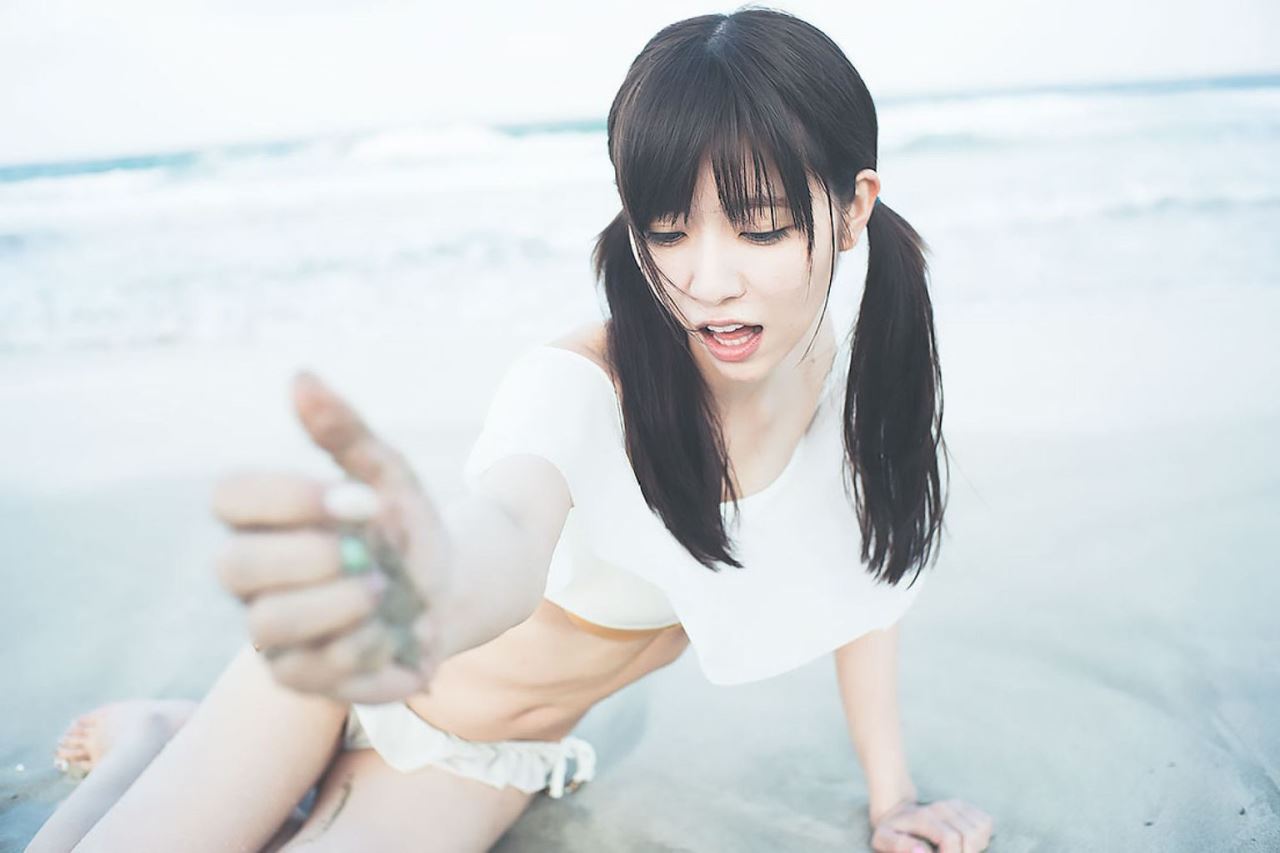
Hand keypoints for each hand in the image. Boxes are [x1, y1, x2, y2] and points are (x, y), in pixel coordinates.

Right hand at [212, 370, 456, 703]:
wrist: (450, 591)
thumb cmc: (404, 527)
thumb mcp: (388, 474)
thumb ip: (346, 432)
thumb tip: (300, 377)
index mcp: (266, 518)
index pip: (230, 498)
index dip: (288, 498)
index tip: (359, 499)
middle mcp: (254, 576)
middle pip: (236, 568)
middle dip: (310, 558)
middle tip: (369, 554)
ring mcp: (273, 631)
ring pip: (269, 625)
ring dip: (338, 607)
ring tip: (384, 593)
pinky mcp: (301, 678)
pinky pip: (313, 674)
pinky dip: (366, 650)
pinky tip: (398, 633)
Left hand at [869, 797, 994, 852]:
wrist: (897, 810)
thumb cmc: (892, 831)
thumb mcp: (884, 839)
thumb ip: (898, 846)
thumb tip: (921, 851)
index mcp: (924, 817)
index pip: (951, 839)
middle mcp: (942, 808)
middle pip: (970, 836)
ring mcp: (955, 805)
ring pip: (981, 830)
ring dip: (975, 847)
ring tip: (958, 851)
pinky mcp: (965, 806)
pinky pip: (986, 823)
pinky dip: (982, 837)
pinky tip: (966, 843)